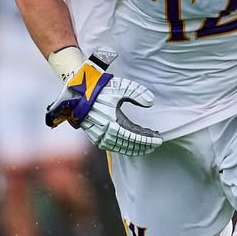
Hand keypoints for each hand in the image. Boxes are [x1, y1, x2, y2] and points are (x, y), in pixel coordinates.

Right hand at [45, 50, 161, 155]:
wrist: (77, 94)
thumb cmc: (100, 90)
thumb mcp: (120, 87)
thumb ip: (137, 93)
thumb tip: (150, 103)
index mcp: (111, 125)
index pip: (134, 139)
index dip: (148, 141)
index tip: (159, 140)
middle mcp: (105, 135)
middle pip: (129, 146)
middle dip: (144, 145)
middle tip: (156, 142)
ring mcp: (100, 138)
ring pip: (122, 147)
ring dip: (136, 146)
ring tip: (149, 141)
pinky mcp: (97, 138)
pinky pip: (115, 145)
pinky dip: (127, 144)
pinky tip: (135, 138)